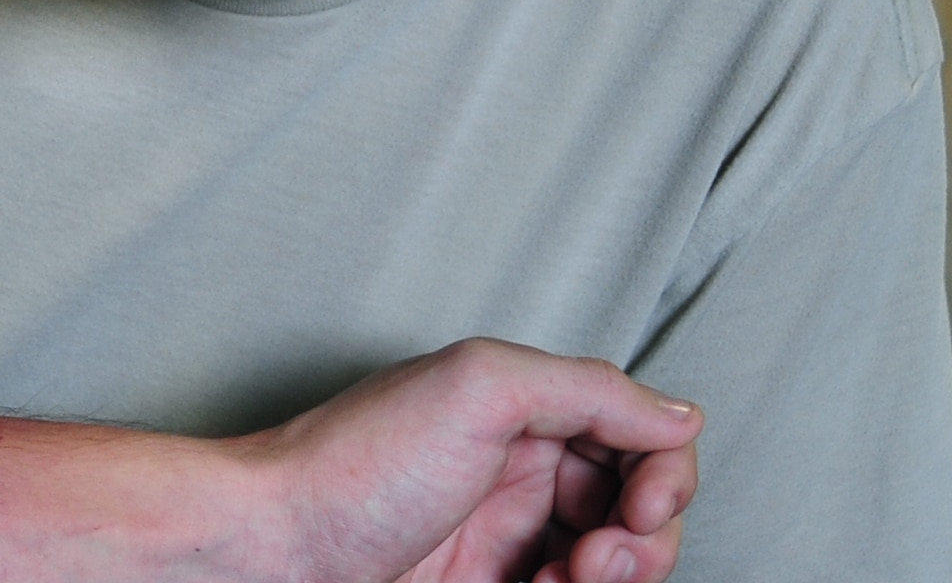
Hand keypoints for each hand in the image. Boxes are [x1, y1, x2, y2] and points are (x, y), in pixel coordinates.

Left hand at [252, 339, 701, 582]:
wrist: (271, 549)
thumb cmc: (352, 465)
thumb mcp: (479, 389)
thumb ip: (588, 390)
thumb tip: (680, 415)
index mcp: (526, 412)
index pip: (643, 436)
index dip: (664, 476)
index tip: (640, 511)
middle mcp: (521, 473)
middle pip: (640, 511)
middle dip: (642, 541)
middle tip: (592, 562)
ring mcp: (506, 541)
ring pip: (611, 566)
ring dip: (612, 579)